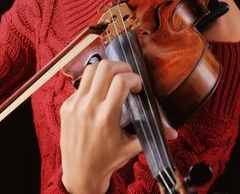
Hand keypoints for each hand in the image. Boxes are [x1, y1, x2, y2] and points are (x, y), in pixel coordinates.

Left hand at [60, 60, 142, 193]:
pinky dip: (93, 83)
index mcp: (106, 117)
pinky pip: (80, 84)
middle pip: (105, 68)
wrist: (80, 173)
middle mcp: (88, 107)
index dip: (134, 78)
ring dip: (105, 70)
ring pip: (90, 70)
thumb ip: (152, 135)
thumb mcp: (130, 148)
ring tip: (114, 79)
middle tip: (128, 76)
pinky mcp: (66, 106)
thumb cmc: (106, 160)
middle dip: (121, 66)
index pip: (121, 81)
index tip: (138, 87)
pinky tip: (100, 94)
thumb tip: (174, 132)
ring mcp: (75, 105)